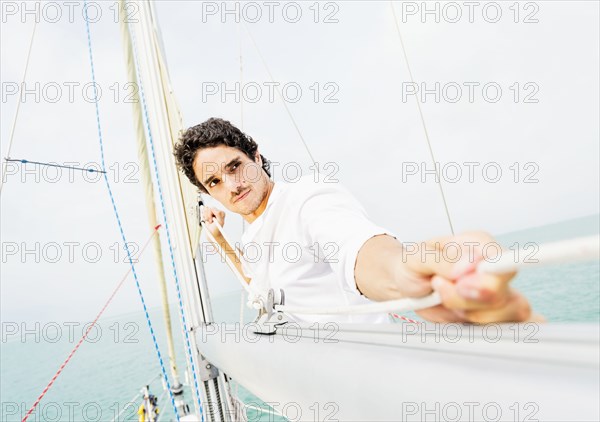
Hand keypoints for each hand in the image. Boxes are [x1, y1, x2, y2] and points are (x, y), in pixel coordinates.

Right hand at [200, 205, 225, 239]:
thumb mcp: (219, 222)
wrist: (212, 233)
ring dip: (206, 217)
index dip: (210, 215)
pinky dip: (204, 217)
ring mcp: (212, 212)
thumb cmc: (217, 229)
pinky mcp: (207, 214)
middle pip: (208, 208)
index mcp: (221, 212)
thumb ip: (218, 214)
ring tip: (209, 221)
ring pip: (205, 210)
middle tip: (210, 222)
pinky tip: (206, 221)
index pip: (213, 208)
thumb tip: (213, 208)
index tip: (212, 221)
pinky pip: (203, 212)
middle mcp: (217, 211)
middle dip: (208, 216)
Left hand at [404, 231, 542, 322]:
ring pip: (503, 314)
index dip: (487, 277)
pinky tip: (452, 314)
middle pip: (503, 292)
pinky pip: (495, 329)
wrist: (405, 283)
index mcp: (479, 246)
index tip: (461, 283)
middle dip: (468, 300)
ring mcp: (495, 294)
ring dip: (466, 312)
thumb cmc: (413, 265)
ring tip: (442, 298)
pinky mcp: (490, 315)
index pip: (503, 260)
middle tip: (440, 290)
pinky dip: (469, 326)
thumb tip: (469, 264)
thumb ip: (444, 259)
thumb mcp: (418, 256)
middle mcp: (492, 269)